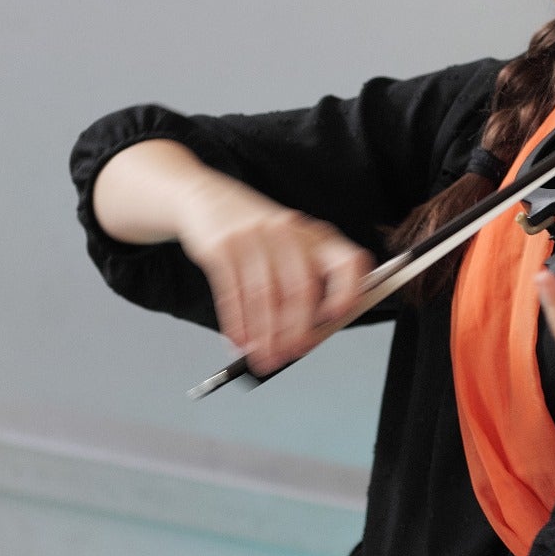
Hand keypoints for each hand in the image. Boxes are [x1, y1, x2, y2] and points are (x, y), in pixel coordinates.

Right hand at [176, 173, 372, 372]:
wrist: (207, 199)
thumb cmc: (257, 234)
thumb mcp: (289, 246)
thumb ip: (306, 282)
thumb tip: (310, 334)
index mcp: (315, 237)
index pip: (346, 263)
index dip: (346, 292)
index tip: (336, 318)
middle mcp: (289, 234)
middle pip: (301, 289)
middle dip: (294, 331)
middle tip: (287, 355)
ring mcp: (255, 238)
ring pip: (264, 297)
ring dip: (263, 335)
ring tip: (262, 356)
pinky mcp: (224, 247)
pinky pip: (233, 294)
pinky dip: (236, 324)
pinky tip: (239, 340)